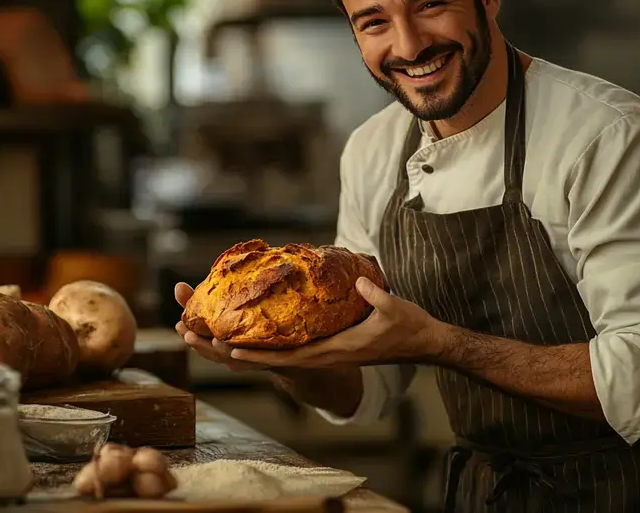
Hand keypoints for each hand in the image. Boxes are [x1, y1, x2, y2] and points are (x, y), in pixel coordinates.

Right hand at [173, 283, 268, 372]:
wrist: (289, 345)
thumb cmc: (249, 322)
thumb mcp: (224, 308)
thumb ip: (199, 301)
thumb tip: (178, 286)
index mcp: (219, 343)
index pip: (198, 341)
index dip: (187, 334)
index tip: (179, 324)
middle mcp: (232, 356)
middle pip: (211, 353)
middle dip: (199, 345)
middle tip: (188, 334)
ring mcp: (250, 360)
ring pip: (232, 360)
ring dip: (221, 351)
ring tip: (214, 341)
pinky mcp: (271, 359)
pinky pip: (260, 360)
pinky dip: (247, 358)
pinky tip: (238, 352)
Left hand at [227, 277, 441, 368]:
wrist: (424, 342)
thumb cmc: (409, 327)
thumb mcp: (393, 308)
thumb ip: (375, 295)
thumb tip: (357, 281)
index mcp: (336, 350)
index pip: (292, 357)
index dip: (262, 355)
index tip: (233, 351)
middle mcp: (327, 354)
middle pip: (279, 359)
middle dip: (247, 354)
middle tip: (214, 345)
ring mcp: (328, 351)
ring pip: (285, 355)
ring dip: (256, 350)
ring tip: (225, 341)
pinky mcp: (332, 346)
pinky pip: (296, 347)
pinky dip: (275, 343)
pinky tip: (260, 333)